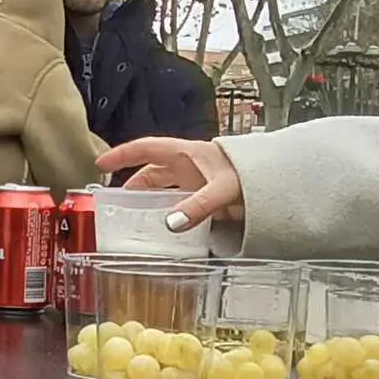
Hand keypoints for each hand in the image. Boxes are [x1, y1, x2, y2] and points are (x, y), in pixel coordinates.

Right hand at [96, 137, 243, 231]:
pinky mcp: (206, 198)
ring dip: (150, 202)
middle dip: (132, 184)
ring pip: (165, 190)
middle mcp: (189, 166)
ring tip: (134, 220)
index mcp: (187, 154)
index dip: (122, 154)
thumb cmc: (250, 176)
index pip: (147, 149)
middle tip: (114, 203)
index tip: (100, 163)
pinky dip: (168, 214)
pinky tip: (164, 229)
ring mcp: (197, 182)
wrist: (278, 183)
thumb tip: (170, 224)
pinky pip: (180, 204)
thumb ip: (197, 206)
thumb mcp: (222, 189)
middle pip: (152, 172)